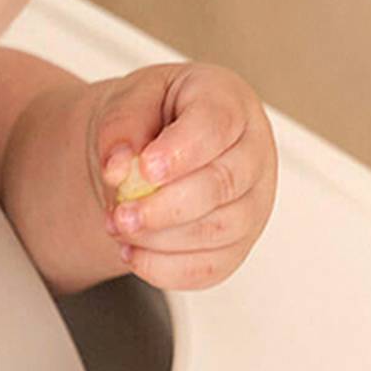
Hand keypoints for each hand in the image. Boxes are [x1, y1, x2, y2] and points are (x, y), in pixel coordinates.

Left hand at [91, 62, 277, 289]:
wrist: (158, 150)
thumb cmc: (154, 118)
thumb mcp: (131, 101)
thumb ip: (121, 127)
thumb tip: (117, 168)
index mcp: (231, 104)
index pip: (216, 126)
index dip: (181, 151)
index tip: (144, 169)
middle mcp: (253, 155)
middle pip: (221, 186)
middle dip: (165, 208)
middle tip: (121, 215)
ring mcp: (253, 205)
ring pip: (216, 232)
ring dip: (160, 240)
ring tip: (119, 229)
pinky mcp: (237, 247)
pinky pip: (208, 269)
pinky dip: (164, 269)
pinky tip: (133, 254)